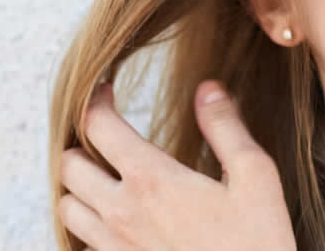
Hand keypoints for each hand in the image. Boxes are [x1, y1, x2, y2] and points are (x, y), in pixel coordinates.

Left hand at [58, 81, 296, 250]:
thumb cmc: (257, 242)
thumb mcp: (255, 176)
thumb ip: (226, 128)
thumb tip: (208, 89)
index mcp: (152, 180)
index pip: (98, 126)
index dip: (95, 100)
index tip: (105, 90)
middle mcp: (121, 213)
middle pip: (69, 165)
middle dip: (82, 143)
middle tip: (105, 136)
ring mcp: (115, 248)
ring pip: (66, 207)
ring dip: (79, 187)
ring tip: (105, 176)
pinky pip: (83, 246)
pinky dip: (89, 227)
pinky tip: (118, 221)